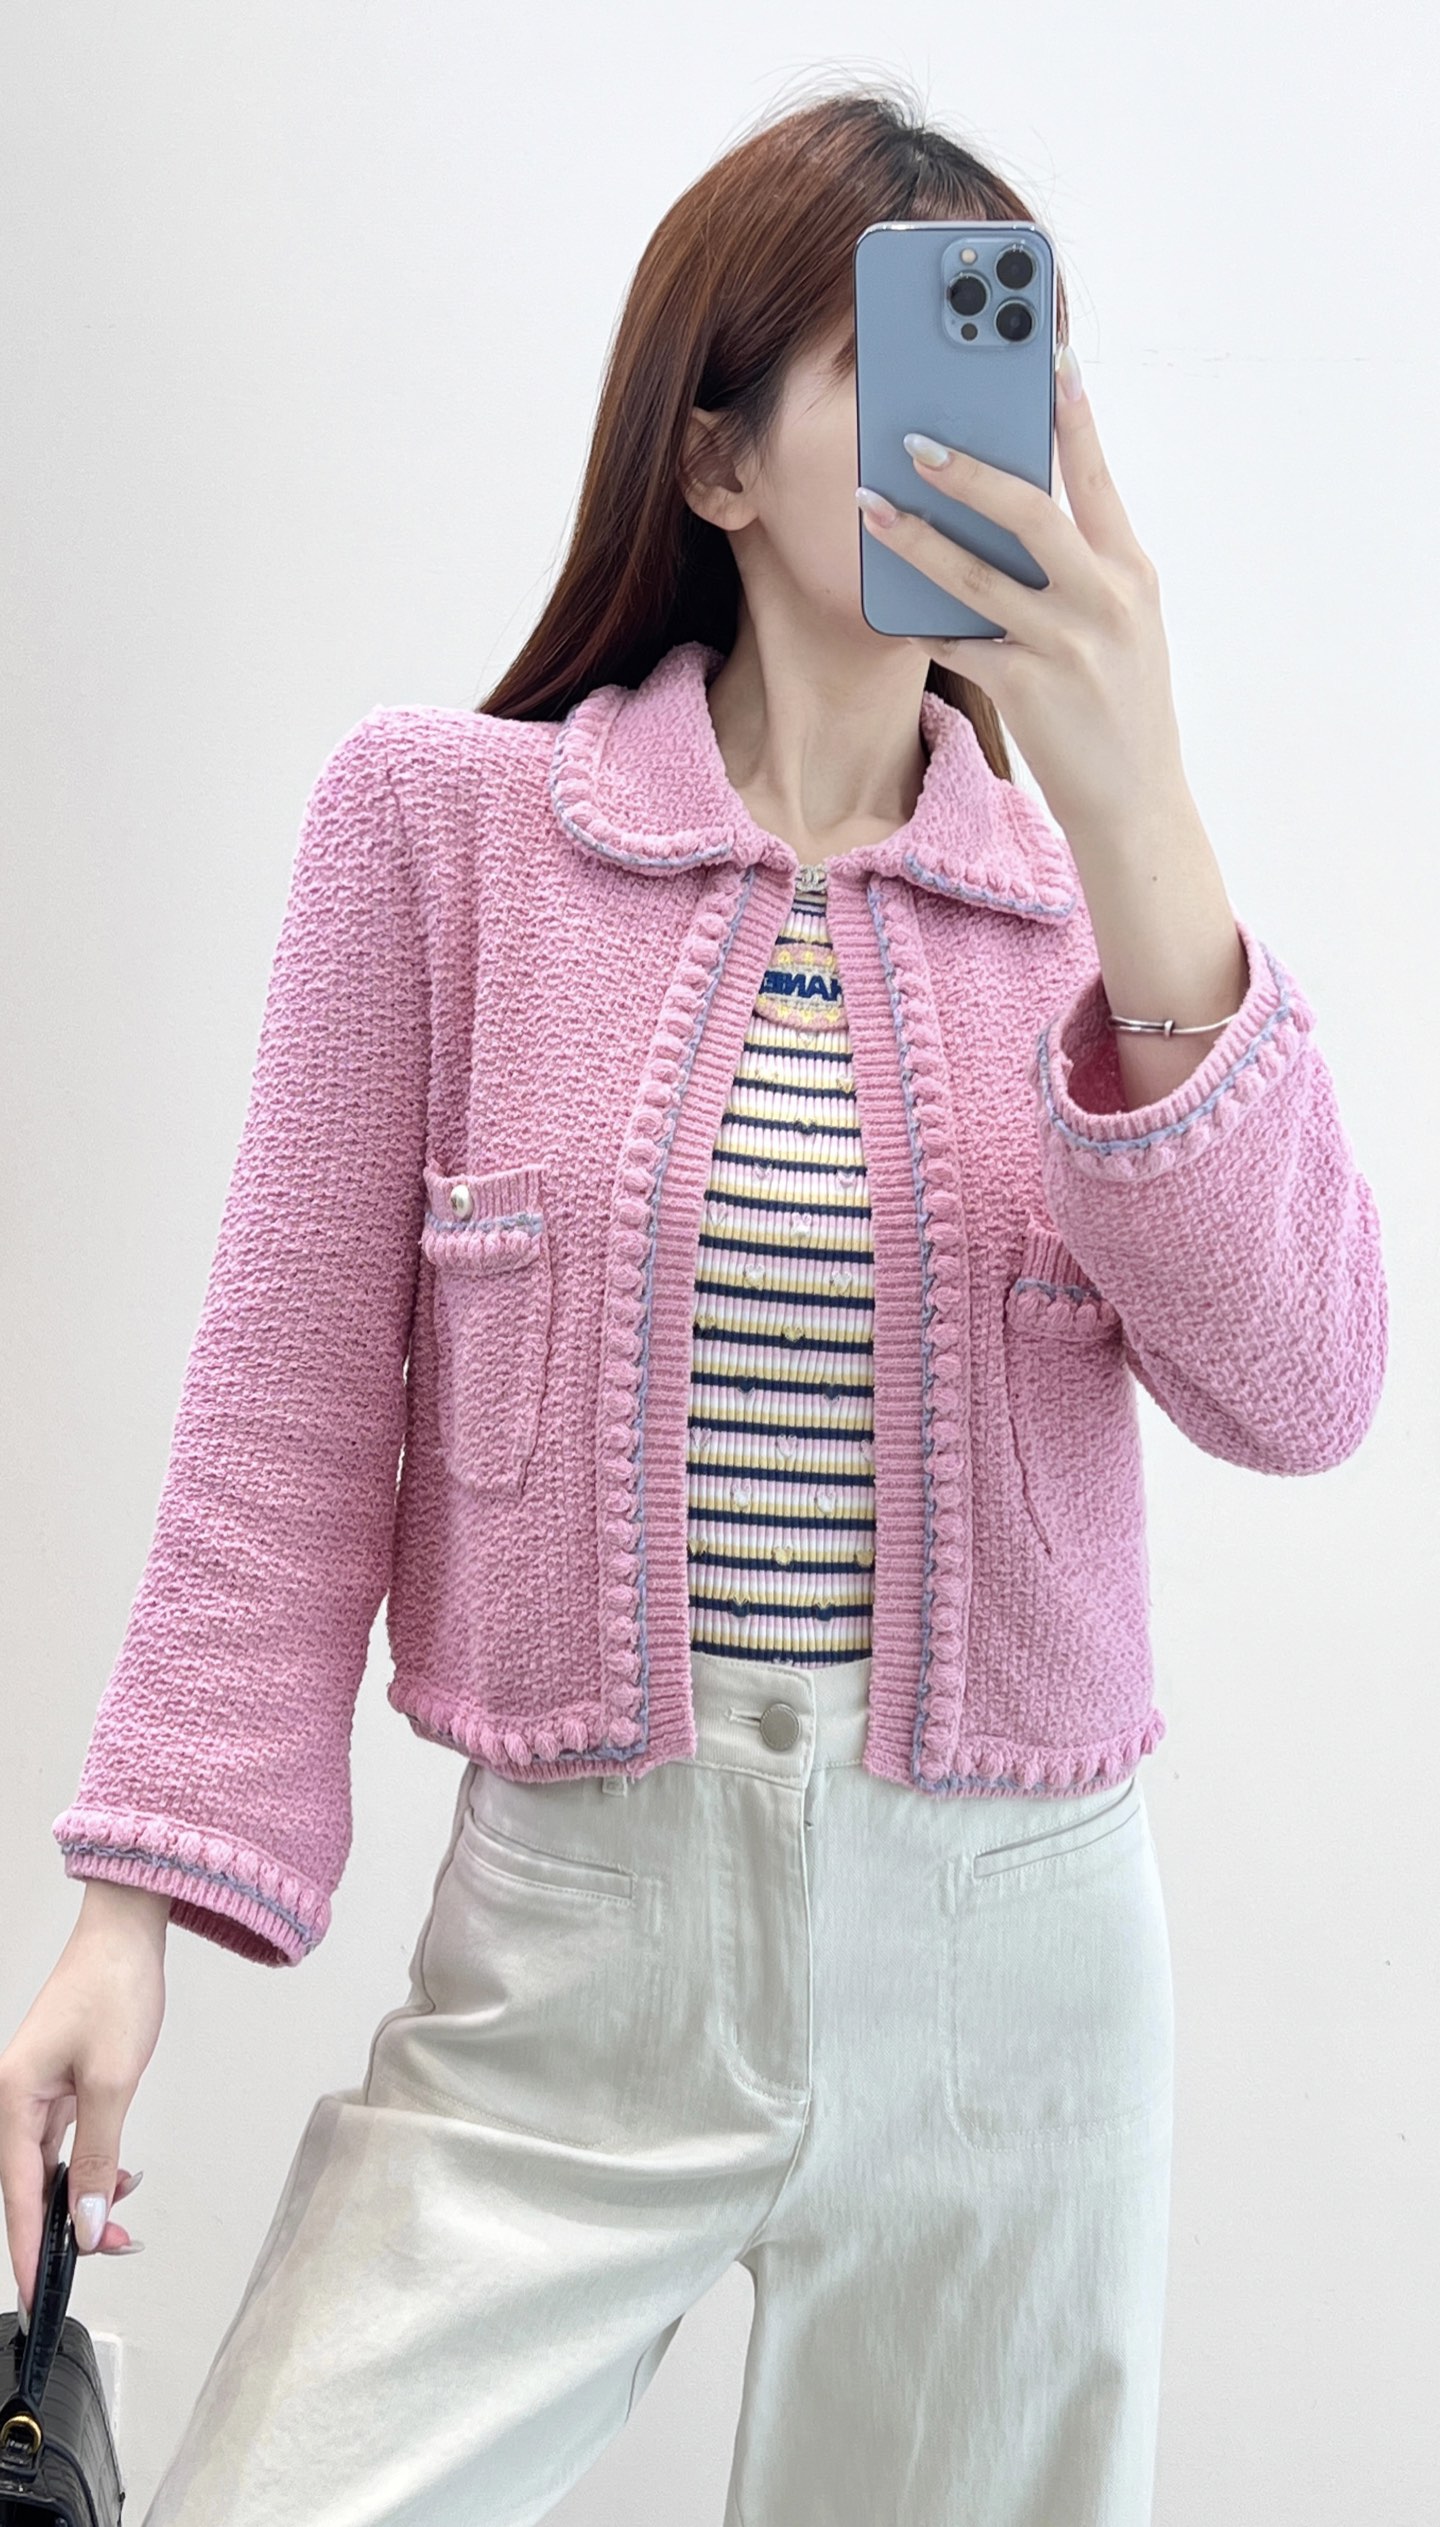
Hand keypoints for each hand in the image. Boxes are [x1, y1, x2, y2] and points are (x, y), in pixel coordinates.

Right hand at [0, 1898, 165, 2322]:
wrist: (128, 1930)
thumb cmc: (114, 1987)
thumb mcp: (113, 2080)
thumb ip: (98, 2157)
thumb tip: (85, 2222)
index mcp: (13, 2099)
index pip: (19, 2194)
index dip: (30, 2249)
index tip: (41, 2295)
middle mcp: (16, 2099)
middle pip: (31, 2185)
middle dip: (67, 2226)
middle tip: (112, 2248)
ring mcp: (38, 2091)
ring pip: (51, 2167)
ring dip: (84, 2196)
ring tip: (123, 2218)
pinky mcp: (61, 2083)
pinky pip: (66, 2142)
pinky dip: (91, 2165)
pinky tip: (119, 2176)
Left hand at [856, 347, 1191, 847]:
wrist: (1136, 804)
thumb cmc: (1120, 708)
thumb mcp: (1124, 627)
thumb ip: (1082, 570)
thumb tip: (1012, 510)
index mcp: (1132, 572)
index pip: (1098, 478)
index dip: (1073, 415)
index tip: (1049, 357)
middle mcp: (1105, 599)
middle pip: (1030, 512)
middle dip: (969, 469)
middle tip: (916, 437)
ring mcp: (1066, 644)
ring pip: (975, 575)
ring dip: (914, 537)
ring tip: (868, 507)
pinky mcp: (1028, 688)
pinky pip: (958, 643)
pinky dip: (923, 624)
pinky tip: (892, 608)